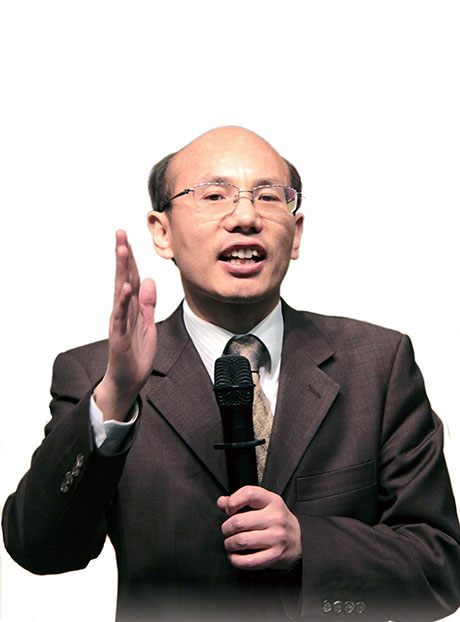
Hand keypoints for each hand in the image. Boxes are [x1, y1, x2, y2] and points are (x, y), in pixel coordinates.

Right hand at [94, 230, 156, 420]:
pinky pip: (121, 315)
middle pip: (122, 277)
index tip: (127, 235)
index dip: (130, 257)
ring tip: (122, 250)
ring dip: (121, 270)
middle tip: (120, 232)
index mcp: (130, 306)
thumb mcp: (147, 323)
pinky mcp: (120, 336)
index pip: (130, 276)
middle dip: (122, 255)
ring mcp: (119, 322)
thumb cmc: (135, 353)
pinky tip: (125, 286)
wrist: (127, 380)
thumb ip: (148, 303)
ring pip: (120, 291)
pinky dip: (123, 300)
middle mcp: (122, 310)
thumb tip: (150, 280)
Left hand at [217, 486, 301, 570]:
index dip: (233, 502)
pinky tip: (235, 556)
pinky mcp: (275, 555)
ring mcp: (276, 537)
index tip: (230, 510)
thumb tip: (221, 502)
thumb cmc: (276, 520)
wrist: (299, 540)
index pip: (248, 494)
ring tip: (231, 543)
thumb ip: (241, 501)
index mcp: (272, 501)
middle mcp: (275, 518)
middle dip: (226, 528)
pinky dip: (236, 560)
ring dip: (229, 544)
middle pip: (239, 522)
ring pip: (241, 541)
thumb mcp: (263, 504)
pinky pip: (249, 561)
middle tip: (227, 530)